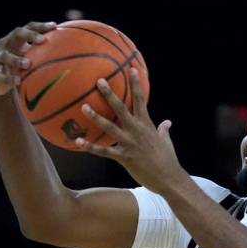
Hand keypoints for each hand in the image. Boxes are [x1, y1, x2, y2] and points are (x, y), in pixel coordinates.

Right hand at [0, 21, 56, 96]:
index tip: (55, 27)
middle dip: (30, 36)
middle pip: (16, 34)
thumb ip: (43, 58)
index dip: (41, 26)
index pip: (29, 27)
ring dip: (16, 59)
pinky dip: (7, 77)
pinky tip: (16, 82)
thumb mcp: (28, 61)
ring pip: (4, 55)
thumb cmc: (17, 69)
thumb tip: (71, 60)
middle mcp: (6, 45)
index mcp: (16, 40)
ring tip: (27, 64)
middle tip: (42, 41)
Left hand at [74, 69, 184, 194]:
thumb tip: (168, 122)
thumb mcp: (166, 141)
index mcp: (146, 124)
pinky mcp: (123, 157)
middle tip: (99, 81)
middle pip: (121, 108)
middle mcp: (136, 130)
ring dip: (95, 116)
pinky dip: (90, 147)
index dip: (136, 84)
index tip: (130, 69)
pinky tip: (78, 141)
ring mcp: (129, 143)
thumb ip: (164, 130)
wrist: (168, 177)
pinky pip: (103, 151)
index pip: (140, 99)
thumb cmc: (167, 159)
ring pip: (109, 127)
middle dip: (110, 94)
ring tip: (83, 106)